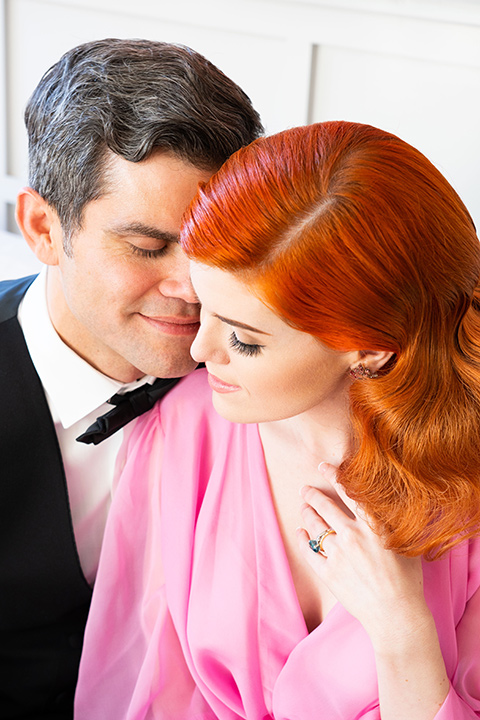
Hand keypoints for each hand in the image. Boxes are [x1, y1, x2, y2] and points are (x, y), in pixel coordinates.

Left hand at [296, 463, 429, 644]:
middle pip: (325, 507)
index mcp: (372, 527)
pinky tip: (301, 532)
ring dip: (307, 514)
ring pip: (315, 526)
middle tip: (304, 489)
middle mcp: (351, 536)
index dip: (334, 476)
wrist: (396, 616)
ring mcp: (337, 554)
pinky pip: (309, 550)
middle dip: (312, 495)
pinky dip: (303, 539)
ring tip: (304, 508)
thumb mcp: (404, 545)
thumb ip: (390, 525)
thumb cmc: (406, 582)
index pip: (349, 493)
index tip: (324, 466)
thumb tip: (385, 507)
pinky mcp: (327, 572)